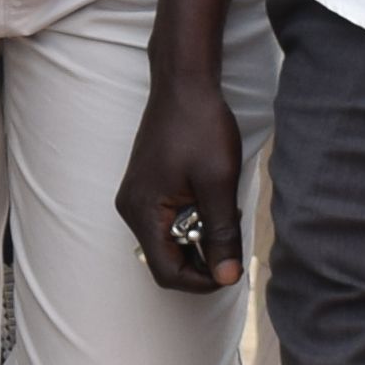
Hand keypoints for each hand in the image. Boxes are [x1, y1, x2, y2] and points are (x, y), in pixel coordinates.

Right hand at [115, 66, 248, 294]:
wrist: (184, 84)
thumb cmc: (200, 127)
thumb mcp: (218, 184)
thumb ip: (221, 234)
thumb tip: (228, 277)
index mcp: (143, 212)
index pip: (167, 272)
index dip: (202, 280)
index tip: (232, 269)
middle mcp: (131, 209)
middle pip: (166, 259)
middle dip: (202, 257)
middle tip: (232, 236)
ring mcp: (137, 197)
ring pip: (168, 240)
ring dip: (199, 237)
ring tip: (224, 212)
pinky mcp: (146, 187)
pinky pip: (167, 220)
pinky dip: (192, 220)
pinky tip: (212, 199)